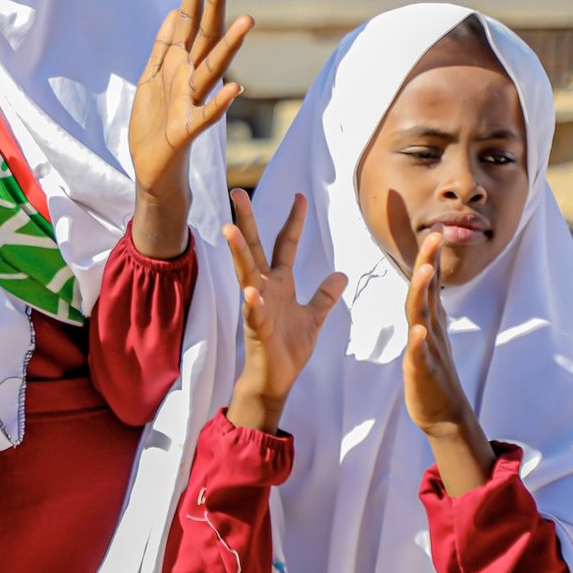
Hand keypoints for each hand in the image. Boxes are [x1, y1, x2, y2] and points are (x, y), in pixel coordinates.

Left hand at [127, 0, 252, 257]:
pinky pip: (206, 115)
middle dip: (214, 6)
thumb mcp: (152, 79)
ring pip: (213, 70)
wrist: (152, 171)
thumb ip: (164, 47)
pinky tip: (235, 87)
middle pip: (206, 37)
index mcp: (180, 65)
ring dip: (230, 46)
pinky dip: (220, 102)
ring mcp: (191, 103)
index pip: (190, 22)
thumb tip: (175, 11)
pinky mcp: (186, 130)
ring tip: (247, 20)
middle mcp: (191, 80)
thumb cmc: (153, 126)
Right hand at [223, 190, 346, 433]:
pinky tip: (250, 290)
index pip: (286, 244)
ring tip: (231, 230)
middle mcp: (266, 288)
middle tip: (237, 192)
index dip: (293, 221)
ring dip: (239, 252)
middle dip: (247, 220)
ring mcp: (258, 307)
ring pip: (246, 273)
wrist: (275, 380)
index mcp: (280, 283)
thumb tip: (342, 274)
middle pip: (256, 248)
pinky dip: (253, 301)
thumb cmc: (288, 349)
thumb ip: (324, 296)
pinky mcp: (257, 329)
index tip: (300, 196)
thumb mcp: (314, 318)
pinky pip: (253, 312)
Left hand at [404, 231, 495, 493]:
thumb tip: (428, 282)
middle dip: (429, 263)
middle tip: (435, 235)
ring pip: (424, 318)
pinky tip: (419, 331)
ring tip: (426, 270)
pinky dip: (420, 342)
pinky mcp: (424, 373)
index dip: (431, 258)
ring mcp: (430, 351)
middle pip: (427, 292)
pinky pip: (421, 356)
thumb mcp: (428, 335)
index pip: (430, 285)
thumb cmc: (433, 374)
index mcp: (430, 322)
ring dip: (424, 293)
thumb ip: (427, 309)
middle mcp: (431, 331)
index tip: (435, 230)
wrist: (444, 415)